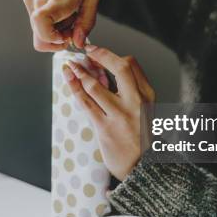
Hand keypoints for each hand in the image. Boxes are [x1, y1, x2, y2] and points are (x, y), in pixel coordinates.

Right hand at [22, 0, 99, 51]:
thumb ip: (86, 22)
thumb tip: (78, 43)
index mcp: (59, 0)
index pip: (43, 33)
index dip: (54, 41)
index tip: (67, 37)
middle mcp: (39, 1)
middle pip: (40, 36)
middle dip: (56, 38)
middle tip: (71, 25)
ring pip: (37, 26)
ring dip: (52, 26)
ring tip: (66, 10)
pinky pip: (34, 15)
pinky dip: (46, 16)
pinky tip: (58, 2)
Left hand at [62, 46, 155, 180]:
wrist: (143, 167)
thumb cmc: (141, 135)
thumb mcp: (145, 109)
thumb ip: (129, 89)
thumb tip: (104, 70)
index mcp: (147, 94)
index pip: (130, 65)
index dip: (110, 55)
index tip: (96, 51)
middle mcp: (136, 102)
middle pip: (119, 68)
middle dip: (100, 55)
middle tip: (85, 49)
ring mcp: (120, 115)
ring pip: (96, 86)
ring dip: (80, 73)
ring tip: (70, 66)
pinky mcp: (105, 128)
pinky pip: (86, 103)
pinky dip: (75, 88)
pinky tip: (69, 79)